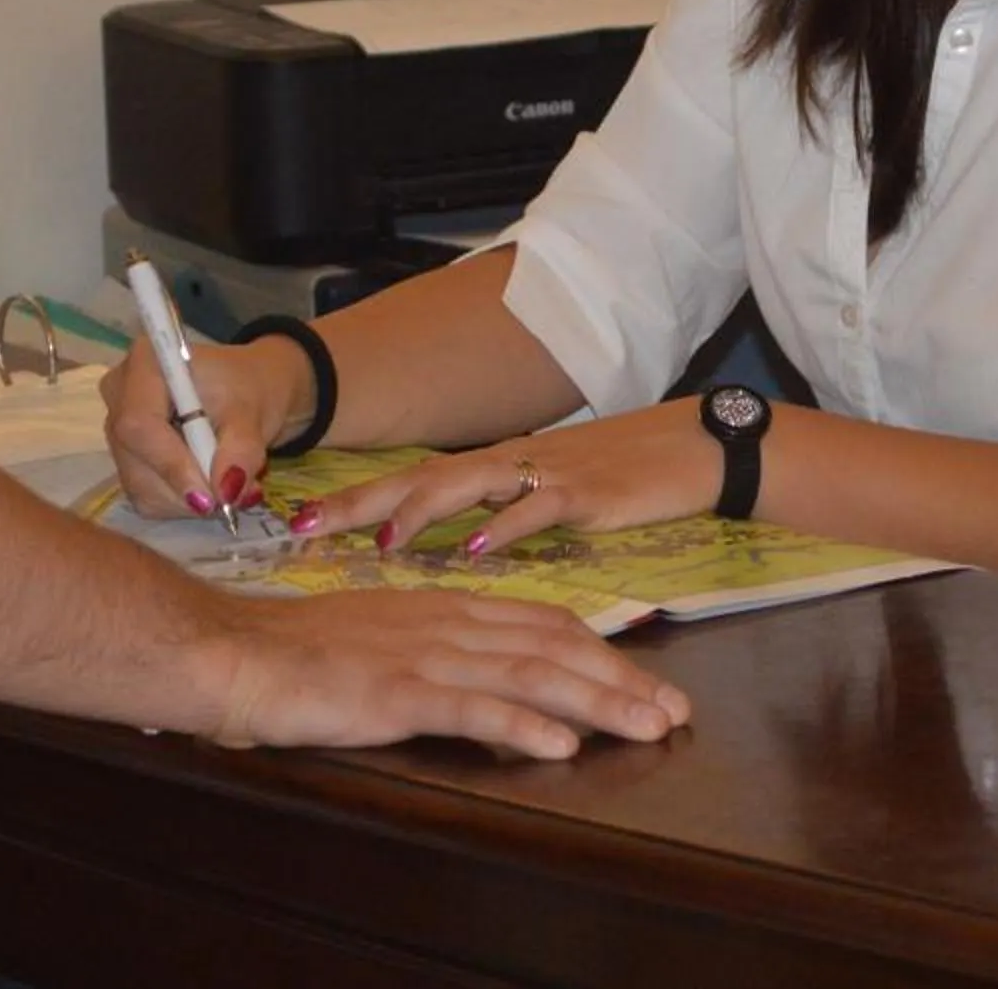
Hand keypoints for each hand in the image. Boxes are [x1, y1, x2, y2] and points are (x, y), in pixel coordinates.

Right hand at [100, 334, 300, 517]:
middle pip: (136, 460)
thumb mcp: (254, 412)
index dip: (170, 464)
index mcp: (146, 364)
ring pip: (140, 486)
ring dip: (188, 500)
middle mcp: (120, 395)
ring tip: (228, 486)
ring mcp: (118, 431)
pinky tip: (208, 484)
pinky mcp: (126, 460)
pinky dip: (182, 503)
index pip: (139, 423)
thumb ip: (241, 449)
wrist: (249, 391)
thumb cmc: (249, 388)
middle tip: (232, 497)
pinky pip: (146, 497)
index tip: (210, 496)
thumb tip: (225, 492)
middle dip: (185, 488)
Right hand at [208, 589, 691, 758]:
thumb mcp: (384, 641)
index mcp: (447, 608)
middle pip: (555, 646)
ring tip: (646, 726)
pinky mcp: (395, 692)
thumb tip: (496, 692)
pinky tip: (561, 745)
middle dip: (622, 679)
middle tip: (676, 711)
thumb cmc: (299, 652)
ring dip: (596, 702)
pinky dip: (522, 724)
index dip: (604, 651)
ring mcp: (425, 656)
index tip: (650, 681)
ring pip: (530, 673)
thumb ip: (442, 657)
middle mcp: (448, 623)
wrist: (232, 650)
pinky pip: (471, 706)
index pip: (545, 624)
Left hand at [288, 400, 722, 557]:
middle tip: (306, 527)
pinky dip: (503, 527)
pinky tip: (475, 550)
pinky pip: (537, 508)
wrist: (695, 447)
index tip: (302, 521)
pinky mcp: (586, 491)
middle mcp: (510, 462)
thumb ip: (503, 511)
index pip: (414, 477)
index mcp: (498, 465)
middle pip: (421, 476)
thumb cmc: (625, 474)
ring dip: (422, 511)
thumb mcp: (553, 492)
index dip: (359, 498)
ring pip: (468, 484)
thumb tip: (455, 542)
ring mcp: (547, 472)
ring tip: (380, 540)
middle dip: (363, 502)